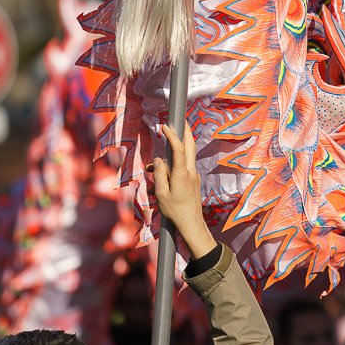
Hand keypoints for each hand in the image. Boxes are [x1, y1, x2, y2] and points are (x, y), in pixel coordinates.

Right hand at [148, 123, 214, 260]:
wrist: (191, 225)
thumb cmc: (175, 212)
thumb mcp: (161, 194)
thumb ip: (159, 174)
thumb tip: (158, 160)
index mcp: (182, 174)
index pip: (179, 148)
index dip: (173, 135)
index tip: (165, 126)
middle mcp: (191, 172)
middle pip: (190, 145)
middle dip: (185, 131)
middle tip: (179, 120)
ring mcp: (194, 176)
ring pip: (185, 157)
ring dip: (171, 155)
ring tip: (150, 170)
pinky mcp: (193, 181)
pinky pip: (182, 169)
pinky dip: (172, 168)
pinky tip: (157, 183)